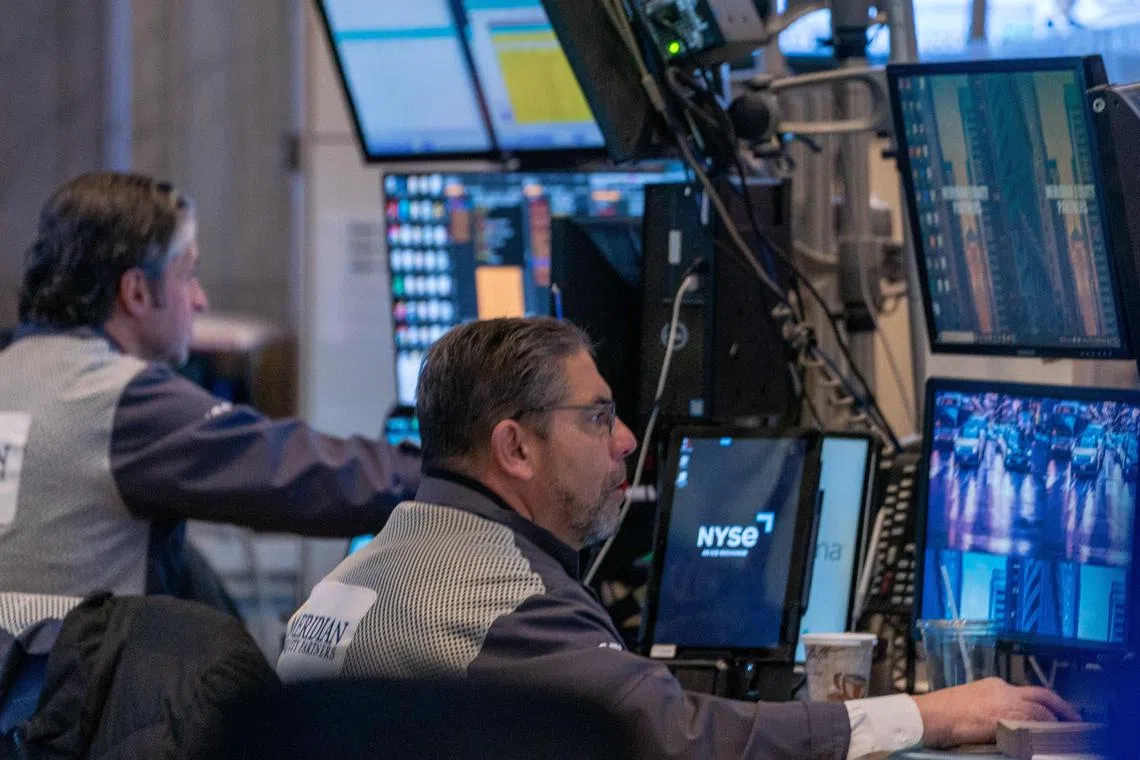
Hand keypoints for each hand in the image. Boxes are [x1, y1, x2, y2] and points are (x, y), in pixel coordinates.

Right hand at [913, 677, 1080, 747]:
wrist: (930, 715)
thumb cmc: (941, 712)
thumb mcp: (970, 702)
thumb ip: (990, 706)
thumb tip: (1002, 719)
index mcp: (993, 684)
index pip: (1026, 690)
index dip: (1044, 701)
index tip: (1053, 709)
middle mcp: (1002, 689)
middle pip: (1041, 694)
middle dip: (1061, 706)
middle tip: (1075, 718)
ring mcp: (1004, 702)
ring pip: (1042, 708)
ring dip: (1058, 718)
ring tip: (1069, 729)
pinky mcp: (1004, 717)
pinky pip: (1034, 721)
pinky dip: (1047, 727)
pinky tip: (1053, 735)